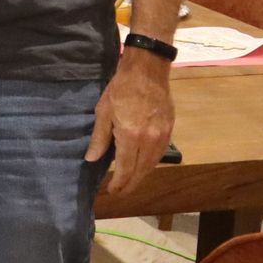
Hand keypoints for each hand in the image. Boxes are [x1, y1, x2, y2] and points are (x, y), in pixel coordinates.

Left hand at [86, 55, 173, 194]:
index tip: (112, 191)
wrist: (147, 71)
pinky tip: (142, 166)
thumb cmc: (120, 89)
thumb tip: (92, 159)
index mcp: (131, 136)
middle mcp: (149, 140)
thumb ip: (99, 138)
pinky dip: (150, 164)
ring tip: (129, 181)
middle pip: (141, 171)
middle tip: (120, 192)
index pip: (125, 168)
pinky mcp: (169, 131)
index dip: (119, 183)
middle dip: (130, 184)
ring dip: (141, 176)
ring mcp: (162, 136)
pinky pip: (159, 155)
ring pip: (152, 165)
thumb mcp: (103, 112)